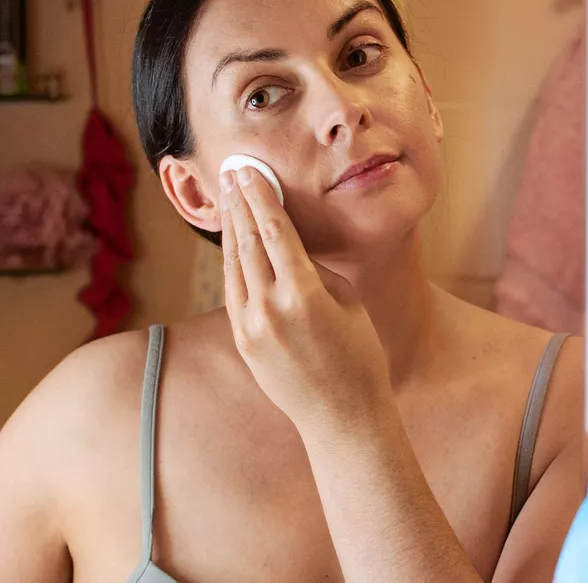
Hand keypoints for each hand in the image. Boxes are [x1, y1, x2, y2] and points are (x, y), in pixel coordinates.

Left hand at [220, 167, 393, 433]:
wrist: (343, 417)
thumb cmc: (359, 355)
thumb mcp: (347, 301)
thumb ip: (315, 270)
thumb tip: (288, 250)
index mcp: (304, 294)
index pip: (276, 231)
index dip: (261, 196)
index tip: (250, 171)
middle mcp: (271, 308)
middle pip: (249, 241)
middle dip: (240, 203)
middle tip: (233, 172)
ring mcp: (251, 326)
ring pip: (235, 264)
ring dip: (231, 227)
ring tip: (228, 198)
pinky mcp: (242, 340)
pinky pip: (233, 289)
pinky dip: (231, 260)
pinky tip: (231, 241)